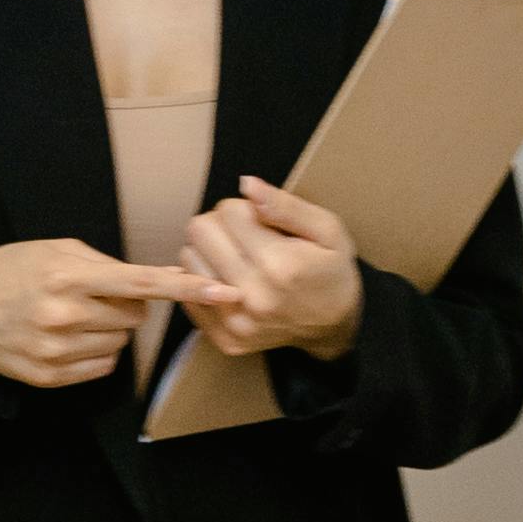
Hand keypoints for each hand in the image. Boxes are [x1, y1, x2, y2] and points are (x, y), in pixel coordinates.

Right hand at [0, 236, 196, 390]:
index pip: (142, 283)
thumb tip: (146, 285)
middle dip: (124, 306)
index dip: (188, 288)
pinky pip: (103, 367)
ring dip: (108, 331)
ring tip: (72, 318)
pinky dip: (95, 353)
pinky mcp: (50, 376)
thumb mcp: (55, 250)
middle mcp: (66, 315)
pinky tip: (67, 339)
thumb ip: (103, 264)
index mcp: (70, 277)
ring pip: (120, 344)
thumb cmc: (13, 271)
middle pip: (135, 317)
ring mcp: (58, 350)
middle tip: (92, 297)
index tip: (224, 291)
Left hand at [179, 176, 362, 363]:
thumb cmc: (331, 271)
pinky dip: (203, 280)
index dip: (244, 208)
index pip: (228, 211)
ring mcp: (237, 322)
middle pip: (200, 232)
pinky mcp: (225, 338)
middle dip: (221, 224)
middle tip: (245, 235)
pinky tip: (229, 279)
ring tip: (237, 256)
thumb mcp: (327, 230)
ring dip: (208, 251)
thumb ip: (285, 206)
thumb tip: (246, 184)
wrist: (334, 327)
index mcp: (280, 265)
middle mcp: (254, 296)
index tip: (261, 220)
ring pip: (188, 259)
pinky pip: (188, 294)